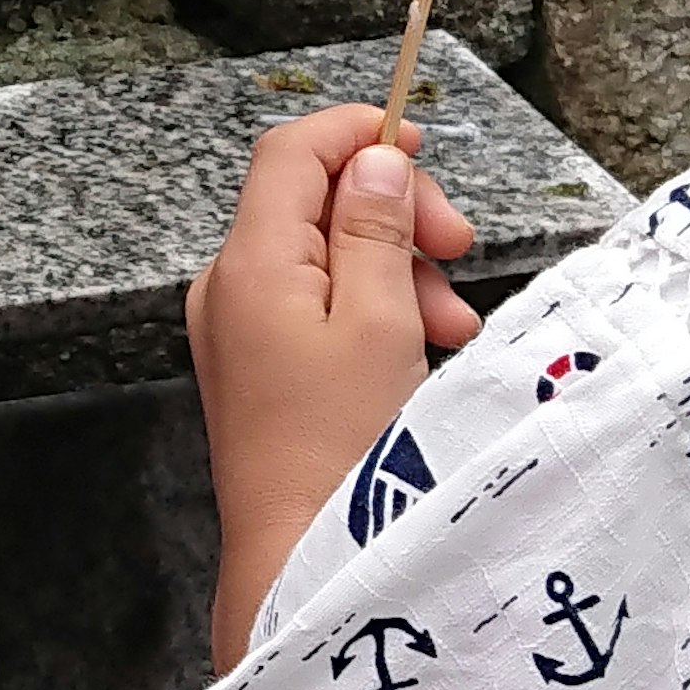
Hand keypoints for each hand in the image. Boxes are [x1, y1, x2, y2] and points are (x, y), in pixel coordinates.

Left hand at [186, 107, 479, 668]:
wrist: (298, 556)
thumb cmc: (341, 450)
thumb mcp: (379, 320)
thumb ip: (376, 228)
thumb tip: (376, 158)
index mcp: (251, 262)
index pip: (292, 151)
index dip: (360, 133)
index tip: (422, 145)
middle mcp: (232, 286)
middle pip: (316, 200)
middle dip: (396, 213)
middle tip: (457, 250)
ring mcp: (241, 328)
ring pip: (329, 255)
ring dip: (399, 270)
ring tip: (452, 324)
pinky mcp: (260, 366)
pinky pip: (320, 306)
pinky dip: (375, 310)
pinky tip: (423, 346)